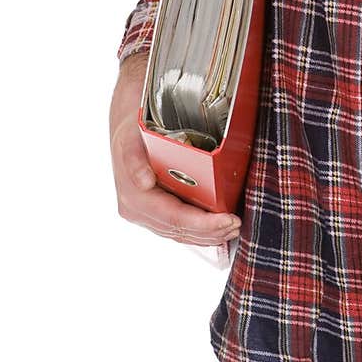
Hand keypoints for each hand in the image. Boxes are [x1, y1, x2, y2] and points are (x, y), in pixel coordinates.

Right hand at [109, 53, 241, 246]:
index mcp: (133, 196)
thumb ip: (135, 158)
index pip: (174, 218)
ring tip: (231, 229)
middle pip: (179, 230)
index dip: (203, 224)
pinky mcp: (151, 213)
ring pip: (178, 233)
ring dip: (206, 235)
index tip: (228, 220)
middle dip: (210, 231)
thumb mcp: (133, 135)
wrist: (125, 126)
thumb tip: (144, 182)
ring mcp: (143, 214)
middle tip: (236, 225)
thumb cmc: (134, 129)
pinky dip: (197, 231)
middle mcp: (136, 210)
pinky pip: (175, 228)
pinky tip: (215, 230)